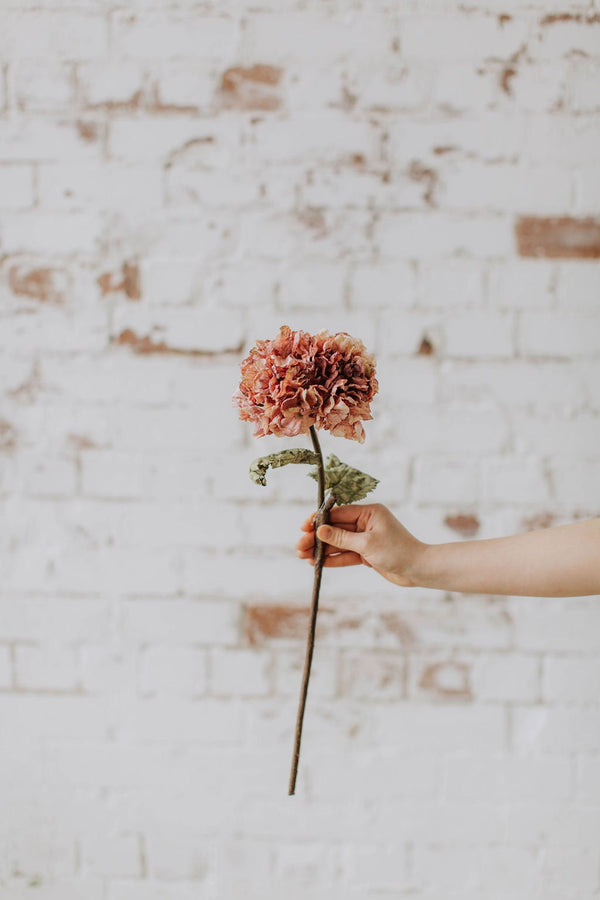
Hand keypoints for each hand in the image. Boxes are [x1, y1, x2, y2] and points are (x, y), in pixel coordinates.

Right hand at [296, 502, 427, 587]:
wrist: (418, 570)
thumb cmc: (398, 551)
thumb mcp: (367, 543)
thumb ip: (341, 537)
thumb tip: (320, 530)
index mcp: (369, 513)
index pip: (338, 513)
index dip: (319, 521)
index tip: (304, 527)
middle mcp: (366, 523)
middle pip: (335, 529)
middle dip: (317, 538)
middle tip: (299, 546)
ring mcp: (365, 539)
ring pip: (338, 543)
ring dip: (321, 549)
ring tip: (303, 556)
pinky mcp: (366, 554)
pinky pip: (345, 554)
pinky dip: (332, 559)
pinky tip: (317, 563)